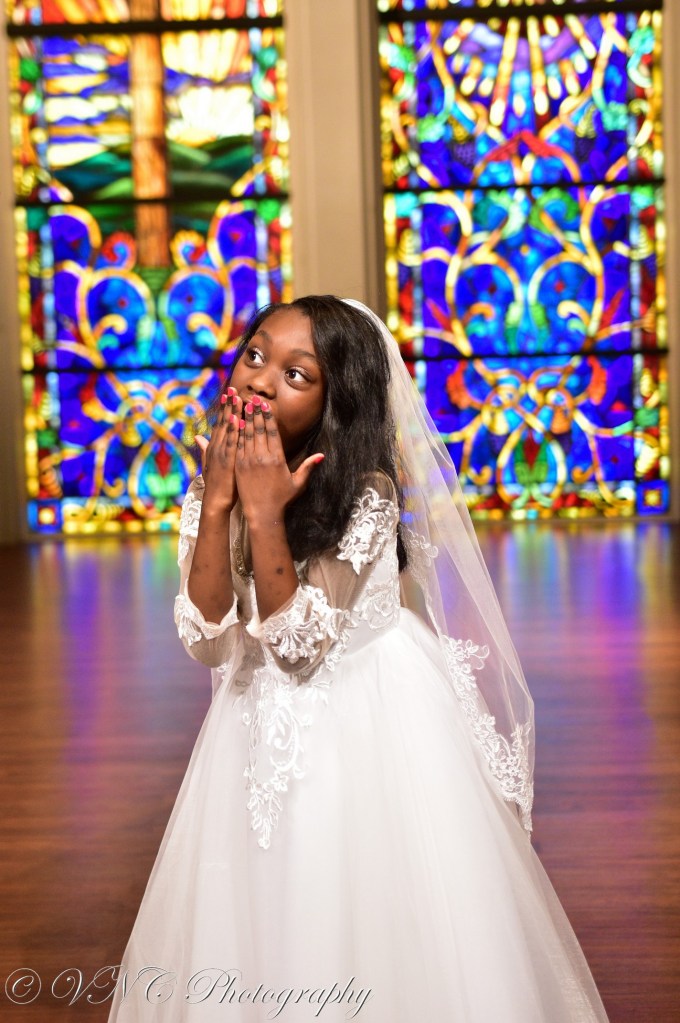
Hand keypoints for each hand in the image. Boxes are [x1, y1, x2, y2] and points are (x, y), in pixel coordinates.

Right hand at [194, 387, 242, 514]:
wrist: (216, 501)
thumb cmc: (218, 484)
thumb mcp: (210, 464)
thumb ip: (205, 449)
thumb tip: (198, 436)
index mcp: (215, 447)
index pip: (220, 423)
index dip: (224, 408)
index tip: (228, 394)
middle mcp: (216, 447)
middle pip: (223, 422)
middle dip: (228, 404)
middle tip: (233, 388)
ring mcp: (222, 453)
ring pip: (227, 429)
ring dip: (232, 412)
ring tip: (236, 397)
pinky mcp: (227, 461)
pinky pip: (232, 443)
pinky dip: (234, 431)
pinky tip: (238, 419)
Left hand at [235, 396, 323, 526]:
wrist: (262, 513)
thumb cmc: (281, 499)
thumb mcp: (298, 483)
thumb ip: (308, 467)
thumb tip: (322, 455)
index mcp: (277, 459)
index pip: (272, 432)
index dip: (268, 416)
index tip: (266, 405)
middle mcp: (262, 457)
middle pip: (259, 429)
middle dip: (256, 412)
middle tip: (253, 398)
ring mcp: (248, 461)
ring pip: (247, 435)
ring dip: (245, 418)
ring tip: (243, 405)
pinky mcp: (239, 467)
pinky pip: (237, 446)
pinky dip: (236, 433)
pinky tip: (234, 423)